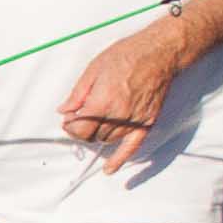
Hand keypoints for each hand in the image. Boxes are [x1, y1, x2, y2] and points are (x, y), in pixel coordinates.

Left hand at [57, 25, 186, 170]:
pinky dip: (119, 160)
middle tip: (79, 120)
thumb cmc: (127, 55)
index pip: (79, 129)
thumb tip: (63, 110)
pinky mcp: (147, 122)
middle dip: (82, 130)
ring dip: (98, 135)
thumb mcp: (94, 69)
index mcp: (102, 102)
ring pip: (108, 140)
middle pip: (92, 136)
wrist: (159, 53)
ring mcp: (134, 121)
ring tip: (95, 123)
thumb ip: (77, 94)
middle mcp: (118, 115)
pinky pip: (132, 147)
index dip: (70, 127)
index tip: (68, 120)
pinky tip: (109, 169)